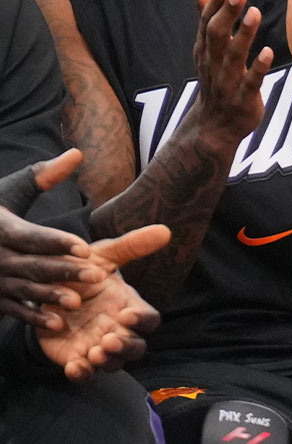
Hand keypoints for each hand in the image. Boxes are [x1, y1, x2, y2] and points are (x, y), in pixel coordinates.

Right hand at [0, 150, 101, 329]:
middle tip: (97, 277)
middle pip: (33, 265)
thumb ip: (43, 177)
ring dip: (50, 297)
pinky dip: (33, 316)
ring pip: (24, 288)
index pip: (31, 236)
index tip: (85, 247)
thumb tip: (77, 154)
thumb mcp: (8, 192)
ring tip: (77, 303)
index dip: (57, 242)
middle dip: (64, 272)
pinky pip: (13, 308)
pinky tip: (57, 324)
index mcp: (1, 228)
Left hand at [38, 222, 168, 381]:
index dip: (141, 321)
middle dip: (126, 347)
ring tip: (94, 352)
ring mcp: (98, 346)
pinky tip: (74, 366)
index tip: (125, 315)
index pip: (149, 319)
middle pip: (136, 348)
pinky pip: (86, 375)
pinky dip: (83, 374)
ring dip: (108, 361)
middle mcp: (117, 330)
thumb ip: (131, 246)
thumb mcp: (102, 256)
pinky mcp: (76, 359)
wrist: (45, 290)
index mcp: (128, 306)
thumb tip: (165, 230)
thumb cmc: (81, 272)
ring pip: (115, 364)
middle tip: (109, 341)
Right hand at [187, 0, 273, 153]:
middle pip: (217, 35)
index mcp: (206, 49)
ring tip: (255, 13)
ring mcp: (227, 82)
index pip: (207, 22)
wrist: (215, 127)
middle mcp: (213, 63)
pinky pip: (250, 83)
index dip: (215, 5)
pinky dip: (258, 68)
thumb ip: (207, 9)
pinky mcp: (243, 100)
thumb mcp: (209, 44)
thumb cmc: (217, 76)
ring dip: (244, 35)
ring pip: (233, 56)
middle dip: (226, 14)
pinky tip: (270, 53)